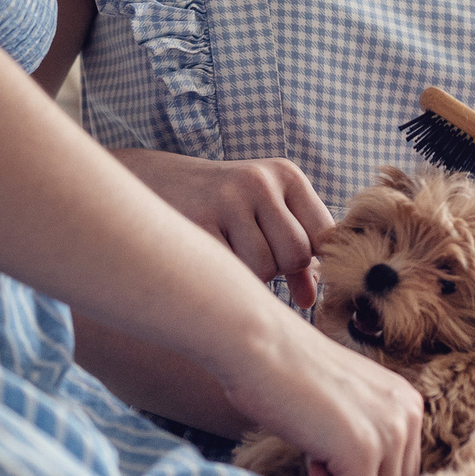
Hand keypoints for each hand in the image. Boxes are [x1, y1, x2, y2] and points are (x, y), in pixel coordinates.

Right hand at [114, 150, 331, 308]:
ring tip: (226, 255)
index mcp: (285, 174)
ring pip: (262, 269)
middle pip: (295, 254)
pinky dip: (223, 278)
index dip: (312, 261)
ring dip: (248, 278)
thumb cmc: (220, 205)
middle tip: (250, 259)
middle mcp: (258, 181)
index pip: (324, 234)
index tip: (291, 268)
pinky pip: (228, 271)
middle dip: (279, 271)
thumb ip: (294, 253)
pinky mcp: (195, 224)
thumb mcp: (264, 213)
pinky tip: (208, 263)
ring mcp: (225, 200)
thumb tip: (311, 301)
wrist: (150, 179)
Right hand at [207, 314, 422, 475]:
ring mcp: (391, 432)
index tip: (326, 439)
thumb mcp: (346, 403)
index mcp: (408, 403)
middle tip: (317, 446)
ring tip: (313, 447)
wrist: (258, 344)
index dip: (358, 471)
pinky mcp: (364, 451)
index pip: (400, 472)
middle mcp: (410, 415)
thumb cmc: (286, 374)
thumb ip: (368, 435)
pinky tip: (310, 458)